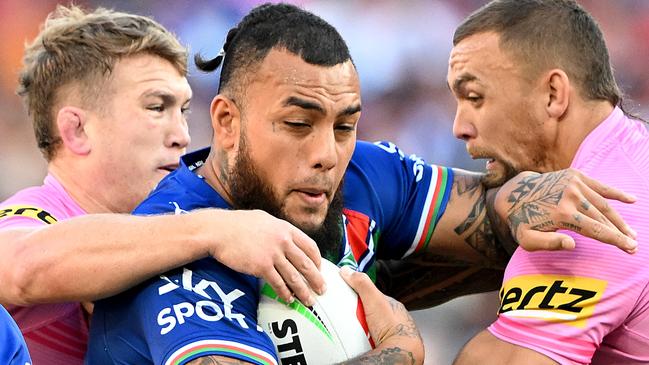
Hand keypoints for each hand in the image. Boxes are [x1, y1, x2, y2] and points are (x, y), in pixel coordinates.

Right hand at [207, 209, 324, 305]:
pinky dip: (284, 293)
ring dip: (303, 291)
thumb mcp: (265, 220)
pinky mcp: (261, 266)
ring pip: (294, 277)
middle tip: (322, 290)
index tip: (319, 269)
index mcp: (286, 228)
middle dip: (316, 279)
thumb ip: (279, 229)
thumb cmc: (238, 224)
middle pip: (306, 264)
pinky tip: (288, 299)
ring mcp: (272, 254)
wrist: (218, 231)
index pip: (310, 246)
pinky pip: (277, 283)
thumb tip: (288, 238)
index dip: (317, 260)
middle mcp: (283, 241)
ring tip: (309, 301)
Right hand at [340, 266, 423, 364]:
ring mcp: (387, 332)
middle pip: (367, 312)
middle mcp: (390, 319)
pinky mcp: (382, 344)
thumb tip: (348, 271)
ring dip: (359, 328)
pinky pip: (367, 339)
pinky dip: (362, 339)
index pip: (370, 295)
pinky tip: (360, 340)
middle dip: (358, 314)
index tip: (348, 296)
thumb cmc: (393, 328)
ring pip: (367, 327)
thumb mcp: (375, 300)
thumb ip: (363, 284)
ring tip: (355, 329)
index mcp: (391, 305)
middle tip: (352, 317)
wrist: (400, 352)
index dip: (358, 295)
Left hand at [496, 169, 636, 252]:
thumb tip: (572, 245)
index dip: (615, 240)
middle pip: (603, 218)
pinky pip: (600, 186)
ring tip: (631, 232)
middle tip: (633, 245)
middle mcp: (571, 196)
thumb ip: (548, 243)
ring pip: (604, 204)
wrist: (513, 194)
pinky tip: (632, 199)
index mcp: (562, 214)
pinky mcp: (574, 175)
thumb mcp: (527, 239)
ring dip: (619, 219)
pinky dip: (616, 192)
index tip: (630, 248)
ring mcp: (574, 183)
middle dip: (620, 232)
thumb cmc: (521, 221)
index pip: (596, 229)